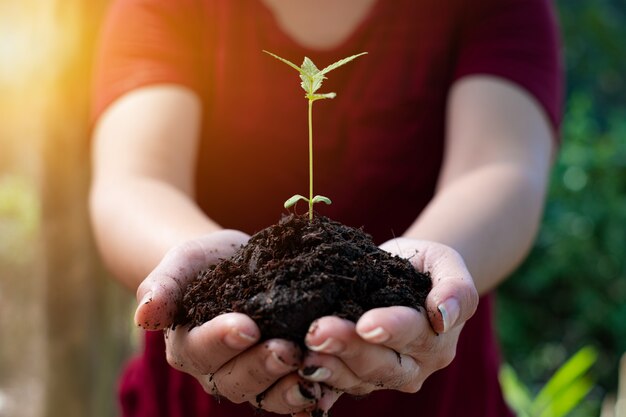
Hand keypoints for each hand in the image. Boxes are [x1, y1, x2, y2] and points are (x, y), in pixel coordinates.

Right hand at [134, 230, 331, 415]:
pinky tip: (331, 384)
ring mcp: (253, 376)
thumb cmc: (206, 262)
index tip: (246, 325)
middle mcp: (220, 370)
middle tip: (287, 348)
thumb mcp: (183, 263)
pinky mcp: (284, 375)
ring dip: (289, 386)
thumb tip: (143, 317)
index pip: (202, 351)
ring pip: (268, 395)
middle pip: (237, 380)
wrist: (239, 262)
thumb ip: (162, 286)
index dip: (223, 341)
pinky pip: (296, 393)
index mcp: (190, 347)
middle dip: (262, 366)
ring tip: (311, 367)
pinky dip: (313, 392)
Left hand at [298, 239, 478, 406]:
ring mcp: (385, 376)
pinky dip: (319, 384)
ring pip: (357, 379)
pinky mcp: (358, 378)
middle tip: (318, 332)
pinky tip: (299, 374)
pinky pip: (338, 387)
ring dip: (330, 367)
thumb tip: (443, 314)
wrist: (406, 276)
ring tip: (305, 351)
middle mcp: (414, 365)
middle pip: (381, 363)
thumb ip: (456, 289)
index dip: (391, 329)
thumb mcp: (447, 264)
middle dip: (349, 348)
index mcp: (436, 338)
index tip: (366, 323)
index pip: (414, 335)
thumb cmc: (427, 266)